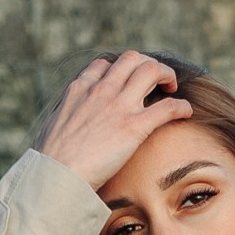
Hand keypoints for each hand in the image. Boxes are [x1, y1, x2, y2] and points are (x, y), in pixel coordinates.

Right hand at [38, 50, 190, 190]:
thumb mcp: (51, 128)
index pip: (105, 65)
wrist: (55, 176)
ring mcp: (118, 106)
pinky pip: (167, 106)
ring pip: (152, 70)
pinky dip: (181, 106)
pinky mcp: (134, 127)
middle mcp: (101, 90)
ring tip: (172, 88)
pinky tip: (186, 111)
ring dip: (166, 75)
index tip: (128, 81)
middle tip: (156, 81)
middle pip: (132, 59)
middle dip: (147, 65)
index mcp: (80, 89)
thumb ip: (65, 119)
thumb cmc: (49, 162)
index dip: (121, 70)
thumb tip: (63, 128)